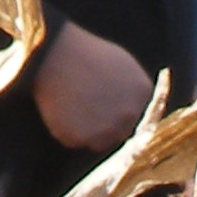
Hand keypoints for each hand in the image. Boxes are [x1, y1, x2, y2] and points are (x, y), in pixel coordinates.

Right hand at [31, 21, 153, 150]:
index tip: (101, 99)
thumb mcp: (122, 63)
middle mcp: (129, 114)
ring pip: (98, 142)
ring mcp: (106, 128)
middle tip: (84, 106)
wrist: (54, 54)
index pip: (134, 115)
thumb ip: (132, 88)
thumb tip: (133, 106)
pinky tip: (61, 109)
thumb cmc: (84, 53)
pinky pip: (74, 141)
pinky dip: (66, 130)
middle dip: (105, 124)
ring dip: (87, 132)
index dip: (116, 110)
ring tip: (72, 106)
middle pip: (119, 132)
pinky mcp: (81, 138)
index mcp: (142, 91)